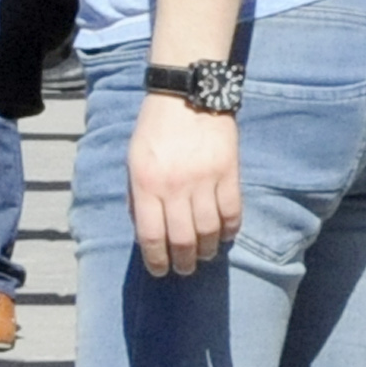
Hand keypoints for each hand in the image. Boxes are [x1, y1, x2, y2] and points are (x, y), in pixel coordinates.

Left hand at [127, 94, 241, 277]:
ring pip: (209, 230)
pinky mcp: (229, 173)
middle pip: (182, 239)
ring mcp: (204, 180)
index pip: (151, 235)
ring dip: (208, 249)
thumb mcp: (133, 161)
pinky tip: (225, 235)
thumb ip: (137, 195)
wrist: (186, 96)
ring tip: (204, 254)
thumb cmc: (154, 130)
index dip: (156, 260)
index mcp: (145, 184)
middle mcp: (175, 186)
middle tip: (185, 269)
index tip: (160, 270)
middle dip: (184, 261)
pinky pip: (232, 212)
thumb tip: (146, 230)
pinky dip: (230, 229)